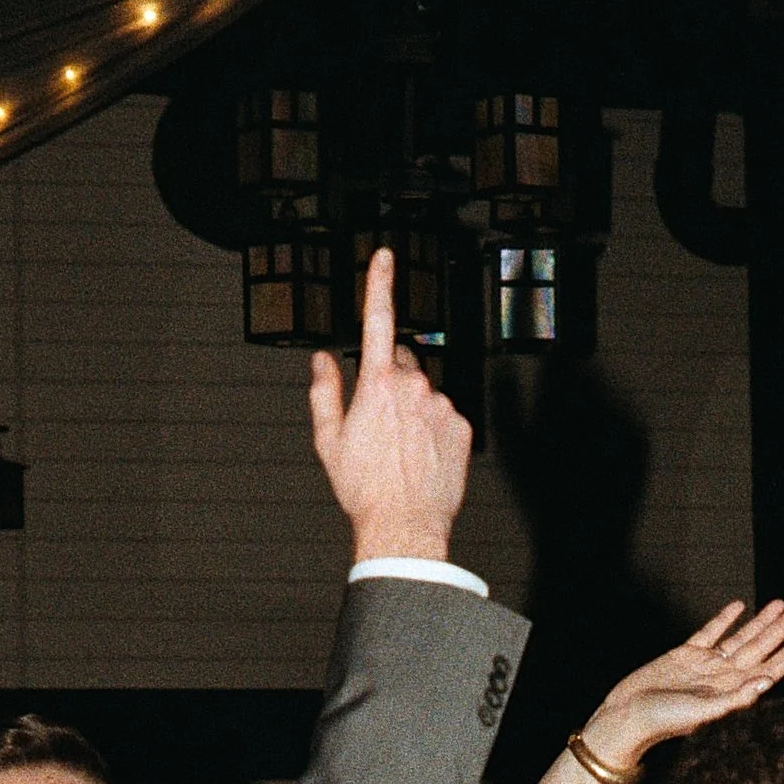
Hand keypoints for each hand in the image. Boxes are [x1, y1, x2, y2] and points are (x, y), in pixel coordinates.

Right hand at [309, 247, 473, 563]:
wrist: (403, 525)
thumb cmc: (364, 489)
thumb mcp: (328, 440)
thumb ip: (323, 391)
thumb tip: (321, 362)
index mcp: (378, 383)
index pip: (378, 320)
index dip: (379, 284)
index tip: (384, 258)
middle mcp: (414, 386)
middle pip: (400, 363)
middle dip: (390, 379)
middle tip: (379, 420)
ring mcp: (441, 405)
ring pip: (425, 392)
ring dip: (413, 408)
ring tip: (401, 449)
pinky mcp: (461, 427)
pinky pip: (445, 416)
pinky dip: (434, 429)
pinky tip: (421, 456)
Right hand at [578, 600, 783, 774]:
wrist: (627, 716)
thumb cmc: (663, 721)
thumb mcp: (702, 711)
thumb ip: (735, 698)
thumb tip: (766, 682)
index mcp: (731, 691)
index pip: (769, 669)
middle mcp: (722, 677)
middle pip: (760, 648)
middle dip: (781, 629)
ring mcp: (705, 664)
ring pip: (740, 637)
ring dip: (760, 621)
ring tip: (779, 604)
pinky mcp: (684, 654)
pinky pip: (710, 632)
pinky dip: (725, 619)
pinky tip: (739, 607)